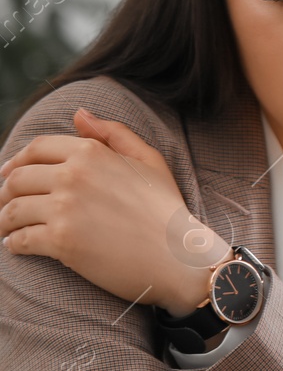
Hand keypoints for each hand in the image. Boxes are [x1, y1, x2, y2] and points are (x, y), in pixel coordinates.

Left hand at [0, 108, 224, 314]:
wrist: (178, 255)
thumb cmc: (166, 208)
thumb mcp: (149, 161)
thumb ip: (114, 133)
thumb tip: (78, 115)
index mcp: (92, 153)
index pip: (36, 149)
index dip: (16, 161)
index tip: (8, 175)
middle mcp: (73, 176)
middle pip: (17, 179)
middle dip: (5, 193)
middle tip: (7, 205)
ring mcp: (65, 209)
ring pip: (11, 210)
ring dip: (4, 221)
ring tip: (9, 228)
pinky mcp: (60, 241)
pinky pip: (19, 240)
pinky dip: (13, 244)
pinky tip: (18, 245)